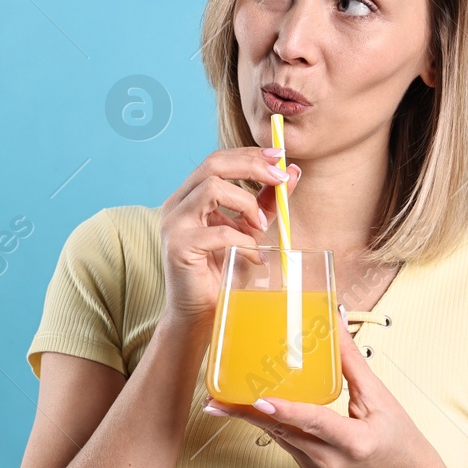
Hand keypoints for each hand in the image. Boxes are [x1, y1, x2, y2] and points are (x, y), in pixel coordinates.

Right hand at [157, 147, 301, 324]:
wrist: (202, 313)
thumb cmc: (223, 271)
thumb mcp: (250, 230)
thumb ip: (267, 202)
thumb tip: (293, 172)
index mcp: (191, 196)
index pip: (218, 159)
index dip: (250, 154)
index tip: (281, 156)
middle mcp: (177, 204)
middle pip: (213, 164)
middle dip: (252, 166)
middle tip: (281, 178)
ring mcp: (174, 224)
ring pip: (212, 189)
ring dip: (246, 203)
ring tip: (261, 226)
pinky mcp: (179, 247)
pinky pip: (217, 232)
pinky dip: (243, 241)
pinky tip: (254, 256)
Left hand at [201, 307, 434, 467]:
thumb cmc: (397, 435)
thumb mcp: (379, 396)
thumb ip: (352, 360)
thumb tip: (334, 319)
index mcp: (354, 441)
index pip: (315, 422)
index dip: (286, 410)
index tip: (259, 400)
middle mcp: (331, 460)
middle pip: (283, 432)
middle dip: (247, 415)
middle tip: (214, 402)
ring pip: (278, 438)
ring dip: (250, 418)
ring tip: (220, 402)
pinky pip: (285, 442)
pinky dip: (268, 423)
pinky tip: (248, 409)